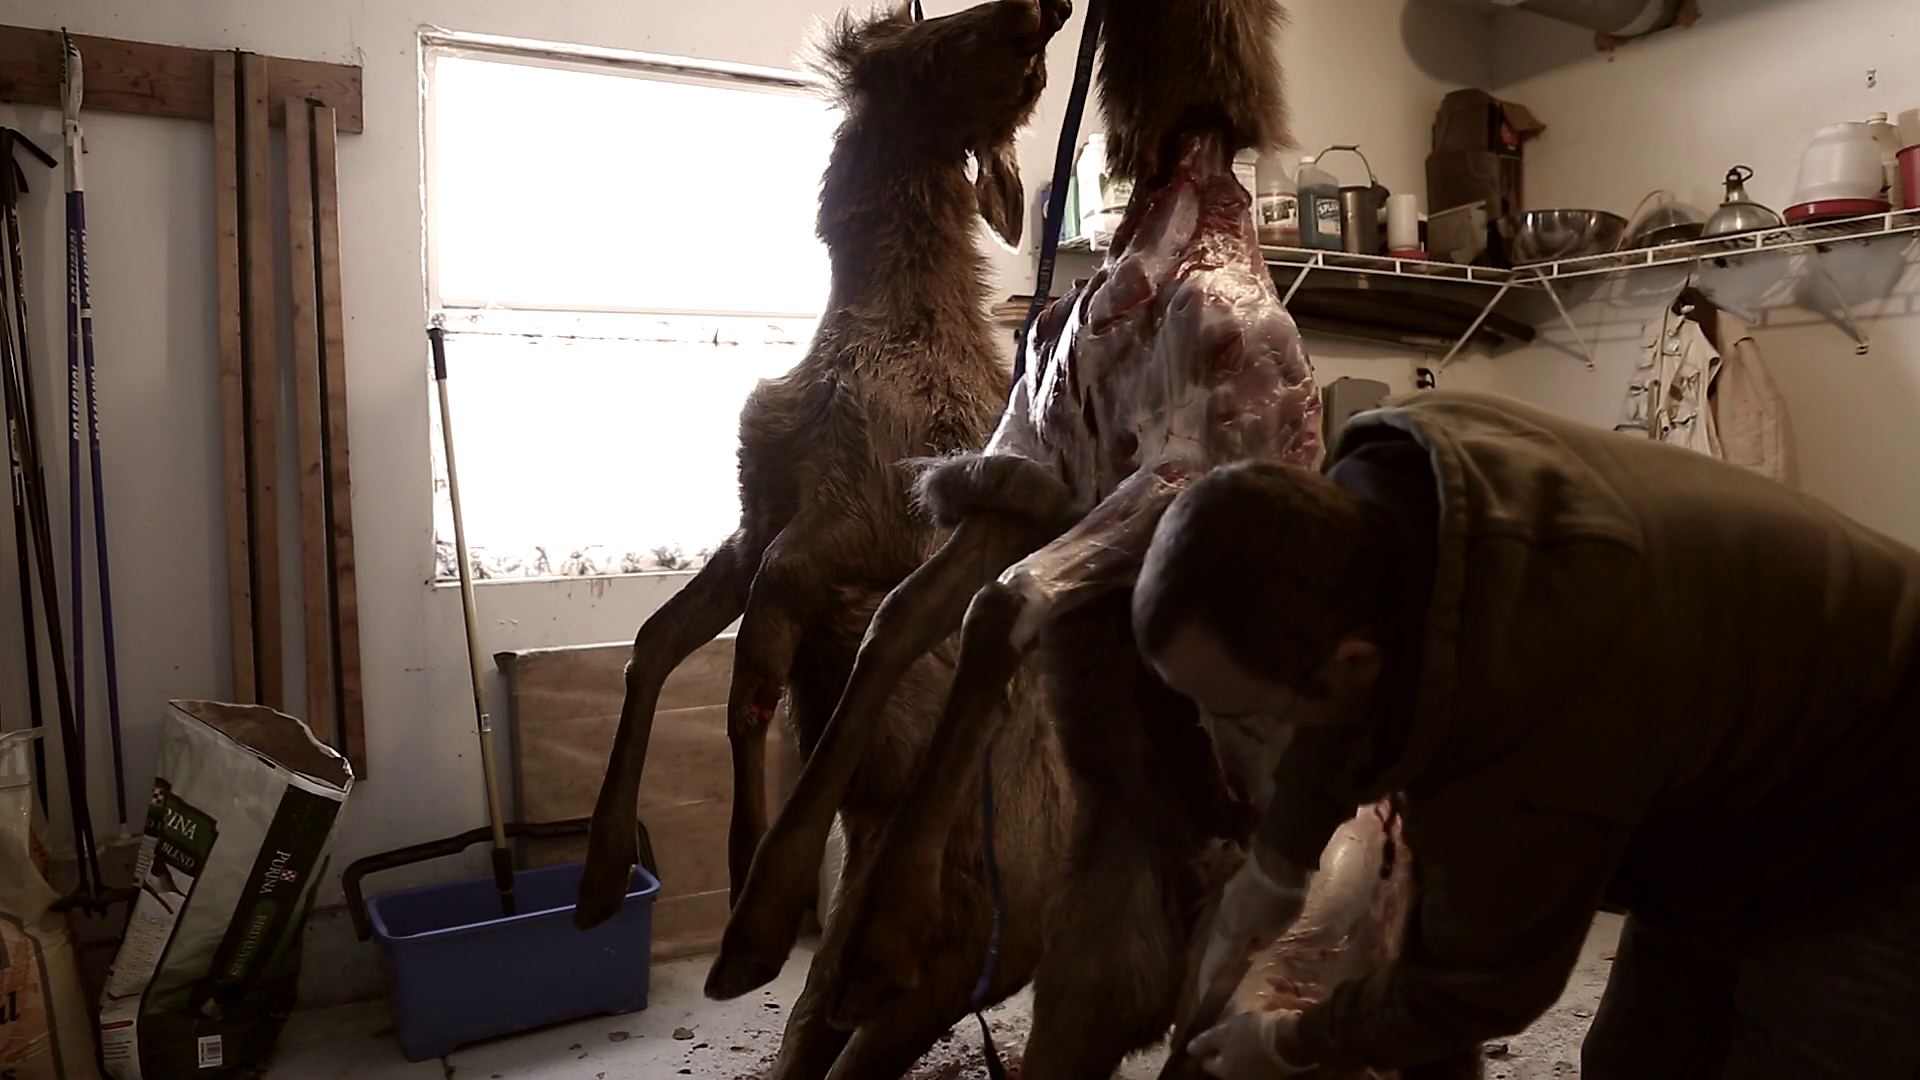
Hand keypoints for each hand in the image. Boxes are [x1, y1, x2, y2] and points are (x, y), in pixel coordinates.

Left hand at [1188, 1006, 1311, 1077]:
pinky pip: (1258, 1067)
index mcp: (1225, 1070)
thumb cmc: (1254, 1032)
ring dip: (1240, 1056)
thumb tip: (1190, 1049)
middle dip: (1223, 1055)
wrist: (1291, 1039)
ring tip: (1244, 1040)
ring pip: (1242, 1068)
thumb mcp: (1226, 1031)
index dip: (1205, 1051)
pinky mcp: (1273, 1076)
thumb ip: (1207, 1041)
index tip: (1206, 1041)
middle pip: (1225, 1068)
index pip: (1208, 1063)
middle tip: (1226, 1039)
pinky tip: (1259, 1045)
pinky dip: (1255, 1058)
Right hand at [1194, 850, 1311, 1002]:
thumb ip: (1262, 940)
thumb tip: (1250, 948)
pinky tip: (1231, 929)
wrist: (1277, 860)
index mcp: (1236, 932)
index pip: (1223, 958)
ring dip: (1220, 942)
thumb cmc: (1282, 899)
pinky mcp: (1231, 890)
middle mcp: (1225, 919)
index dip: (1215, 973)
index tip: (1206, 987)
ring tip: (1220, 953)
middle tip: (1209, 974)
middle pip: (1218, 943)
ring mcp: (1225, 902)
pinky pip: (1226, 915)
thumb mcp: (1279, 927)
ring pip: (1220, 928)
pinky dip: (1227, 926)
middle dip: (1213, 959)